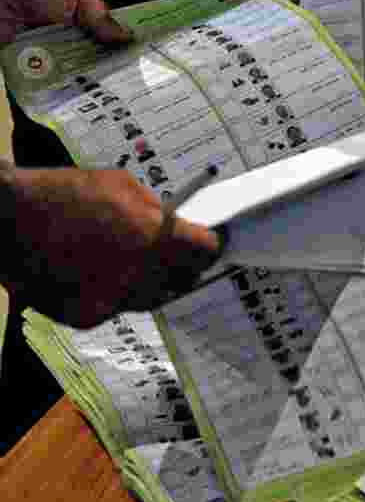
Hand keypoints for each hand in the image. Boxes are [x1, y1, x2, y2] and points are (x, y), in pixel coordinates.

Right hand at [5, 167, 221, 327]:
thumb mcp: (119, 185)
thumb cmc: (62, 194)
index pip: (205, 250)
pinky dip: (109, 293)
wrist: (6, 221)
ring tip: (124, 261)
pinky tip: (89, 273)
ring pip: (149, 297)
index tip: (207, 245)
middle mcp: (143, 273)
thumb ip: (153, 208)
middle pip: (182, 279)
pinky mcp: (90, 315)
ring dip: (147, 282)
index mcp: (156, 237)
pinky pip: (114, 306)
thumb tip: (173, 222)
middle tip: (172, 257)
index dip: (208, 246)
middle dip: (181, 267)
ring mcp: (116, 299)